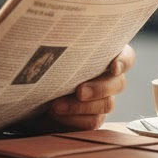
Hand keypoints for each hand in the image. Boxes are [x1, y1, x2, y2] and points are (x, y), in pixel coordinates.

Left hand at [19, 43, 134, 133]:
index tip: (113, 67)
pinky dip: (75, 119)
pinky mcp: (93, 117)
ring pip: (107, 104)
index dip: (123, 61)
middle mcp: (108, 77)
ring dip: (81, 106)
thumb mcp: (51, 55)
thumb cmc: (42, 67)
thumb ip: (62, 48)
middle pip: (118, 84)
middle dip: (99, 88)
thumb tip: (56, 37)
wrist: (30, 92)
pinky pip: (93, 121)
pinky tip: (58, 114)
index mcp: (103, 56)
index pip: (126, 56)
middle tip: (79, 92)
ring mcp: (103, 99)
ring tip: (56, 105)